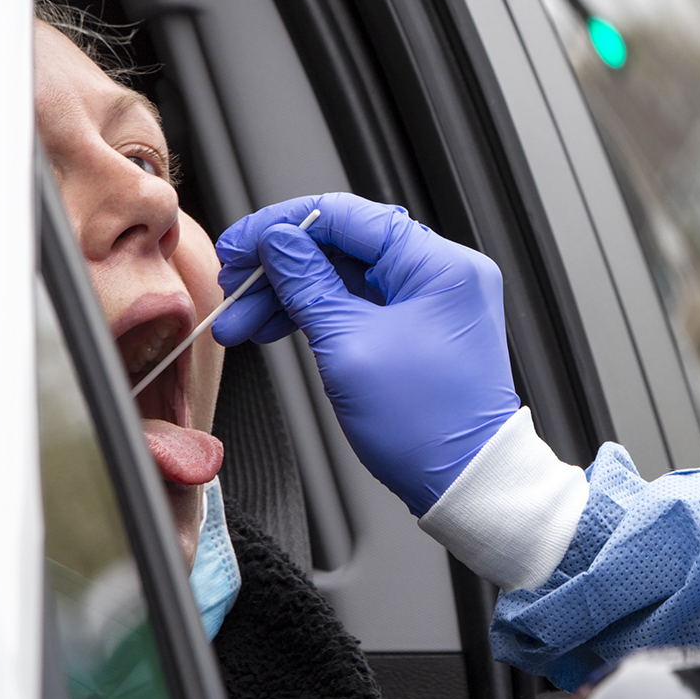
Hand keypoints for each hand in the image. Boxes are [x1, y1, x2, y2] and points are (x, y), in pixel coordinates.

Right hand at [213, 193, 519, 516]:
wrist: (464, 482)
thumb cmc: (425, 425)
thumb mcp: (347, 347)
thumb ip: (307, 285)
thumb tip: (278, 243)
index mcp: (439, 264)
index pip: (348, 216)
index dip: (283, 226)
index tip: (241, 244)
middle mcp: (443, 272)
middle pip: (345, 246)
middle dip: (282, 268)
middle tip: (234, 288)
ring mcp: (434, 300)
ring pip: (347, 277)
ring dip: (291, 295)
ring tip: (242, 323)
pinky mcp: (422, 327)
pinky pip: (360, 303)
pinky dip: (318, 314)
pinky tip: (276, 328)